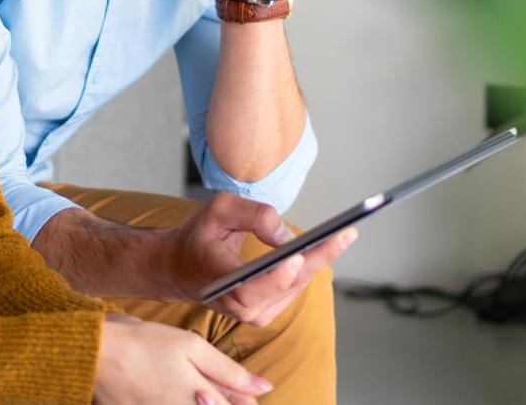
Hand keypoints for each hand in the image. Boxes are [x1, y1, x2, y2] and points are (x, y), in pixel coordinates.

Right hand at [93, 313, 271, 404]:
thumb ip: (229, 371)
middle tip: (204, 386)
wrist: (95, 354)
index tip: (243, 393)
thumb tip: (265, 388)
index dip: (244, 400)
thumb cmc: (144, 343)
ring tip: (191, 388)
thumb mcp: (190, 347)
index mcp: (203, 399)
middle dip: (222, 400)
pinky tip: (175, 392)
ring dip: (200, 401)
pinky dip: (179, 401)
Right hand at [160, 193, 355, 325]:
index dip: (278, 275)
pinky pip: (293, 289)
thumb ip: (253, 215)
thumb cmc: (198, 237)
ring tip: (342, 236)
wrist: (180, 269)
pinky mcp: (264, 314)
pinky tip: (322, 249)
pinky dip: (307, 268)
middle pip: (286, 284)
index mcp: (221, 281)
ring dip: (318, 261)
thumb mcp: (218, 211)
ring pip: (295, 286)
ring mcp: (253, 315)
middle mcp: (239, 306)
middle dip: (318, 257)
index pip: (252, 287)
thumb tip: (287, 235)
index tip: (299, 255)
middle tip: (345, 234)